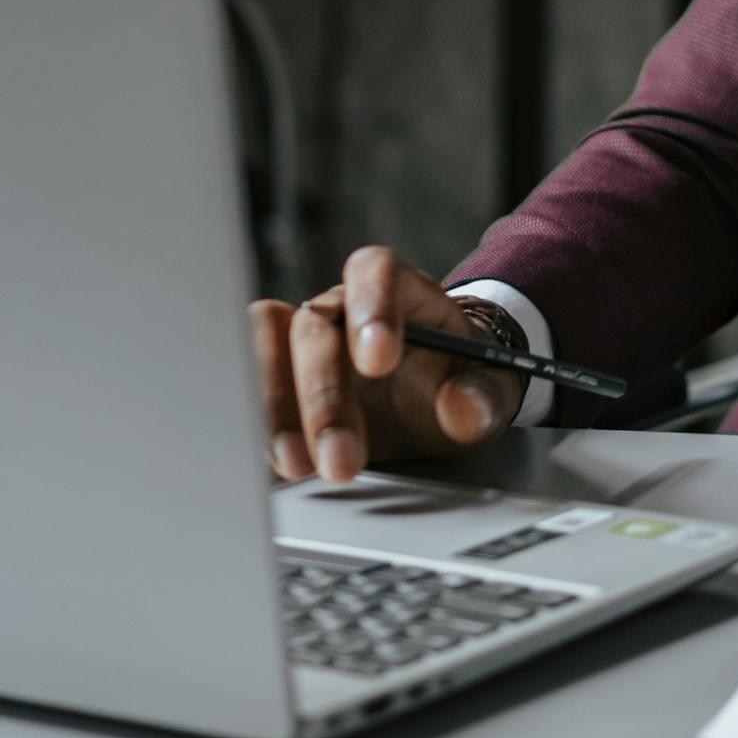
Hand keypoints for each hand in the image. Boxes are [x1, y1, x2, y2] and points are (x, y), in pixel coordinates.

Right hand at [252, 249, 524, 486]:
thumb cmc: (462, 380)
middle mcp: (343, 309)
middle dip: (324, 395)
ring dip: (276, 411)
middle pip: (315, 327)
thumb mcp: (490, 389)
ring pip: (265, 351)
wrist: (441, 400)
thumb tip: (462, 410)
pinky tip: (270, 462)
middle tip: (341, 457)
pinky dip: (254, 423)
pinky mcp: (279, 382)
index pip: (374, 271)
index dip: (371, 307)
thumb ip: (482, 396)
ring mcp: (305, 344)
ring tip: (297, 465)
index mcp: (399, 290)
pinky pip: (248, 387)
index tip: (378, 361)